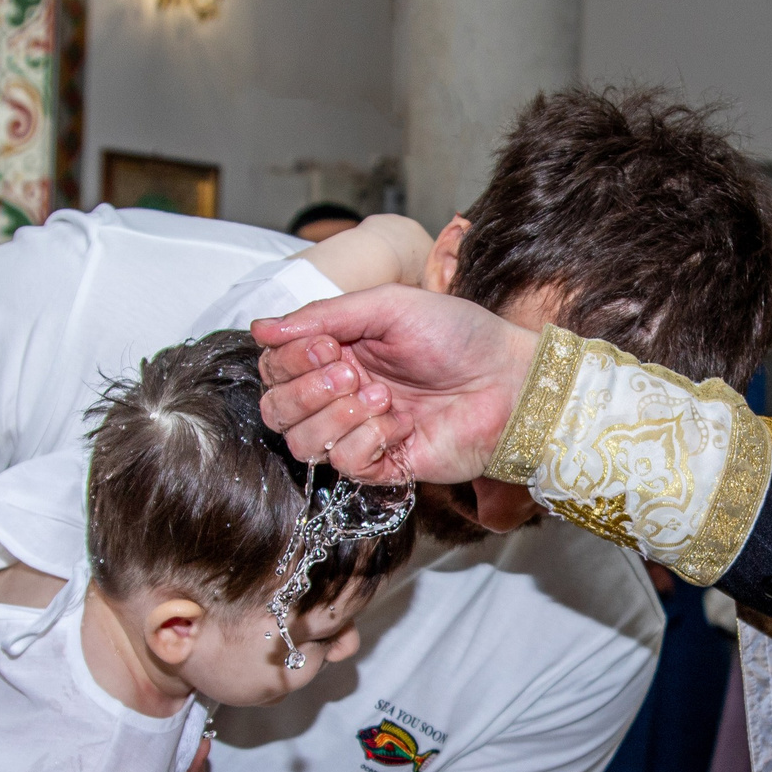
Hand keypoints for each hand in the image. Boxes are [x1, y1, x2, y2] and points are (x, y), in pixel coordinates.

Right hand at [251, 287, 539, 482]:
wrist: (511, 379)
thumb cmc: (459, 335)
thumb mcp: (387, 306)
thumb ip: (323, 315)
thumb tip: (260, 327)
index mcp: (336, 353)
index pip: (274, 368)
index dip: (288, 360)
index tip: (326, 344)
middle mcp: (341, 395)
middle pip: (277, 410)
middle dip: (305, 389)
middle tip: (349, 370)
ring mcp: (361, 432)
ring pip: (303, 444)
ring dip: (334, 415)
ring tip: (379, 394)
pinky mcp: (386, 464)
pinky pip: (345, 464)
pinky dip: (365, 439)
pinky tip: (399, 422)